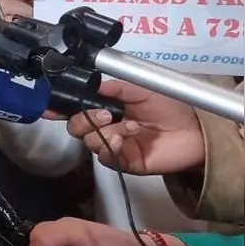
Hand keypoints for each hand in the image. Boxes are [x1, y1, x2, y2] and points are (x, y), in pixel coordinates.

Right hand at [45, 80, 203, 174]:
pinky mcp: (124, 162)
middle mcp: (106, 126)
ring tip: (127, 126)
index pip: (78, 108)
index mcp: (107, 107)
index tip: (49, 108)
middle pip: (76, 128)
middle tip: (104, 115)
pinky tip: (124, 138)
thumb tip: (91, 83)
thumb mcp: (139, 88)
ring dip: (103, 132)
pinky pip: (105, 156)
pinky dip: (110, 146)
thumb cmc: (170, 106)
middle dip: (82, 120)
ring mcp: (114, 145)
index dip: (61, 108)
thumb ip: (114, 86)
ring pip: (89, 142)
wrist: (196, 131)